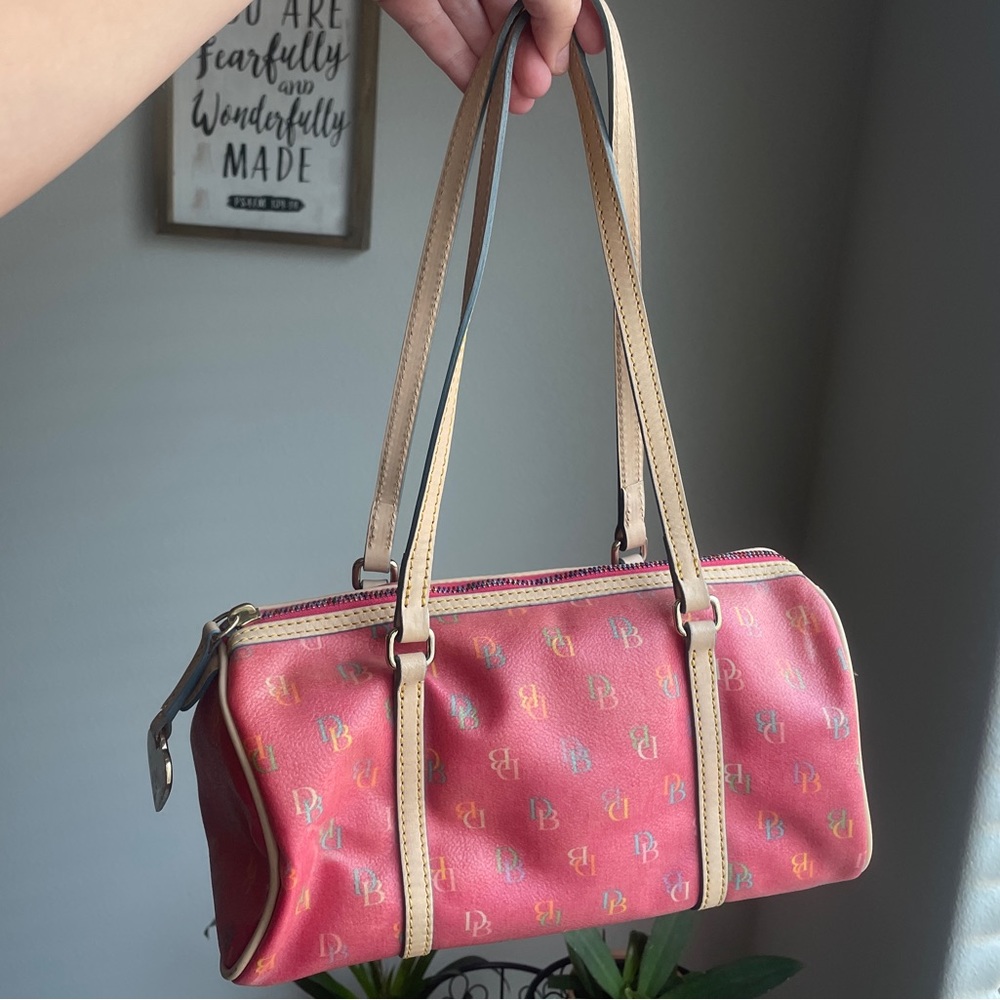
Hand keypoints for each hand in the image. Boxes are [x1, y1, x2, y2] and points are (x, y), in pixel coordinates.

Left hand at [377, 0, 604, 112]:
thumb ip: (556, 3)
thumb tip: (557, 45)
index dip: (574, 16)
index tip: (585, 50)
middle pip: (514, 3)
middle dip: (531, 48)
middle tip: (539, 81)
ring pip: (474, 19)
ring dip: (498, 63)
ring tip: (514, 97)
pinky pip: (433, 27)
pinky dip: (455, 60)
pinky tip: (477, 88)